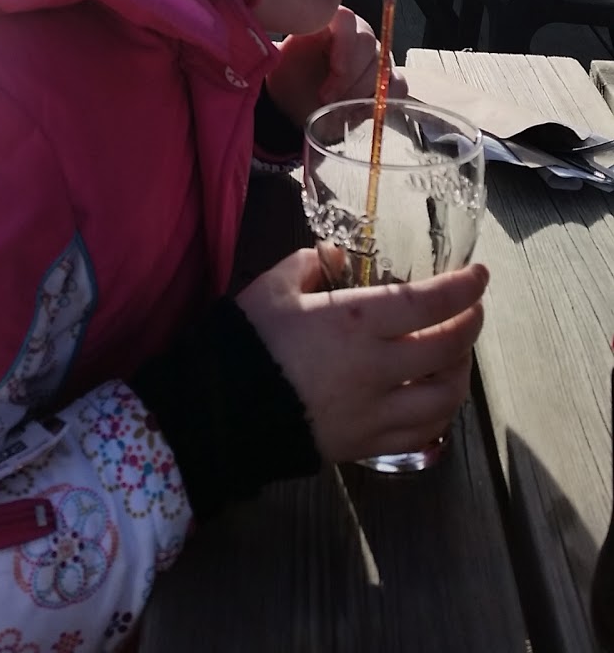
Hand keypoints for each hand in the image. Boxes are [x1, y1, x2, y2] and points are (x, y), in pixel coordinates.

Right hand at [235, 248, 487, 463]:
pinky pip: (422, 433)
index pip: (429, 302)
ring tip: (458, 354)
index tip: (479, 275)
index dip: (463, 287)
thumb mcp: (275, 287)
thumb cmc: (250, 341)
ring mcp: (377, 411)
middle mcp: (378, 367)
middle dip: (470, 324)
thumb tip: (339, 259)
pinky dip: (440, 412)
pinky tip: (436, 398)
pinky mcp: (368, 443)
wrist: (223, 411)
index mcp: (357, 322)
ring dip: (462, 371)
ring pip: (445, 396)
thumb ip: (312, 265)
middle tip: (473, 308)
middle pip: (448, 348)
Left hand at [265, 7, 406, 127]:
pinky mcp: (386, 80)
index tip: (333, 71)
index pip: (347, 19)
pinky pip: (398, 85)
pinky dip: (380, 100)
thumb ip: (291, 48)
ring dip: (360, 92)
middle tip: (326, 98)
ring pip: (383, 66)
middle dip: (349, 77)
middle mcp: (356, 34)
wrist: (294, 105)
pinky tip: (357, 111)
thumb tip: (288, 46)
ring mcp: (375, 57)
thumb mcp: (282, 62)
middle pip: (369, 44)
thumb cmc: (288, 79)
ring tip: (336, 107)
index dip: (344, 44)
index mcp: (329, 22)